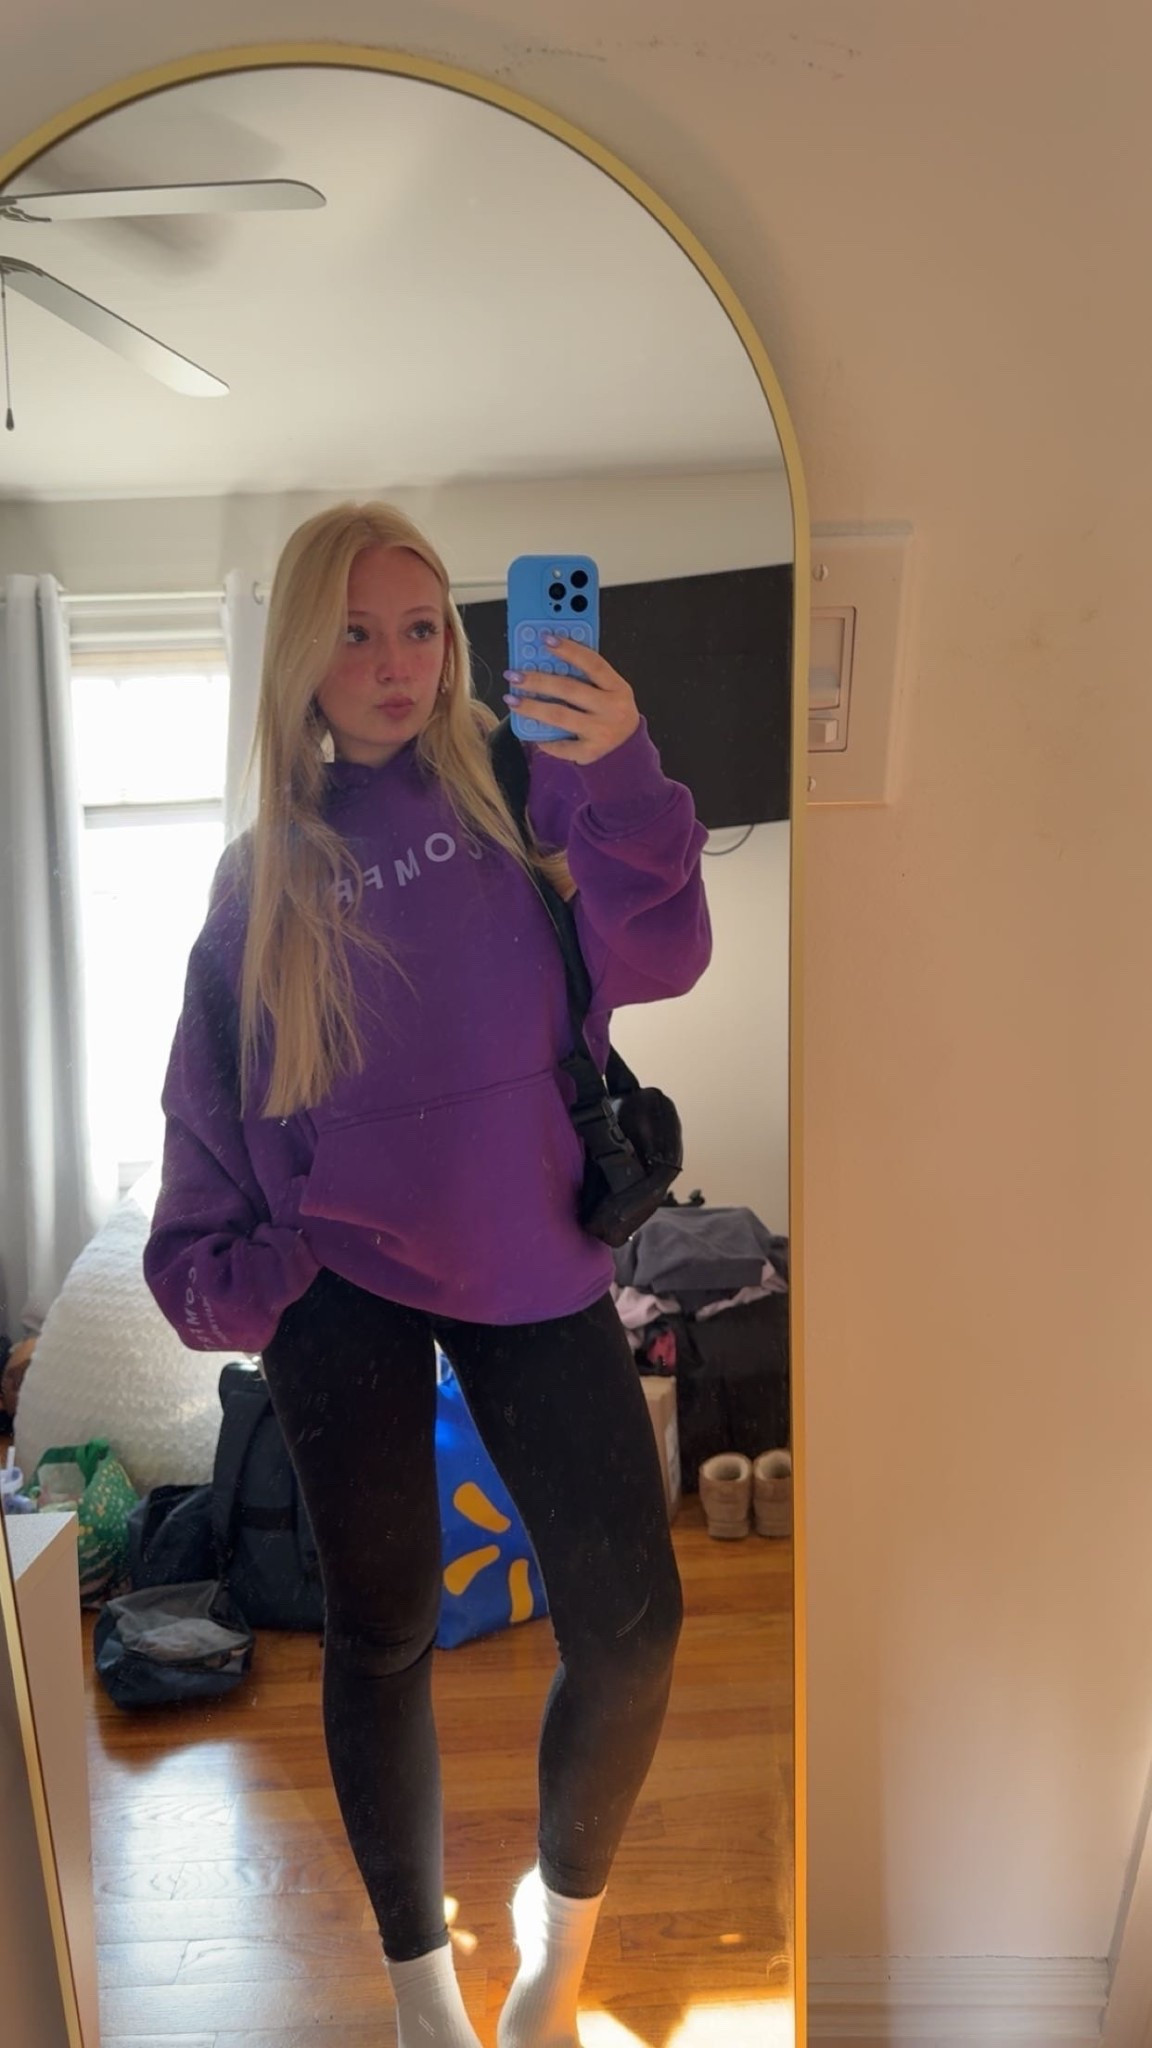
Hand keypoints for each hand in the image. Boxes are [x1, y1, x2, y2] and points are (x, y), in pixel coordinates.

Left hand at [503, 635, 640, 763]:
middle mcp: (612, 709)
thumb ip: (585, 677)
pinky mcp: (590, 753)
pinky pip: (560, 744)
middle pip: (570, 689)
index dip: (570, 650)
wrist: (626, 750)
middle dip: (538, 680)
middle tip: (514, 674)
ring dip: (532, 707)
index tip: (545, 639)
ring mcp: (601, 732)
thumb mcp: (607, 691)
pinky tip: (528, 730)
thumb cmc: (609, 712)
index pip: (593, 664)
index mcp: (617, 687)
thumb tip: (545, 660)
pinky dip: (542, 738)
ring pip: (559, 716)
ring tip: (511, 699)